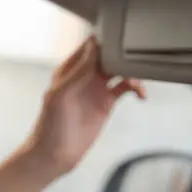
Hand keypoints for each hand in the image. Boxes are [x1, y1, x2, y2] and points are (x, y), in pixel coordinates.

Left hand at [23, 35, 144, 174]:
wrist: (54, 155)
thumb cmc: (50, 125)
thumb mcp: (61, 94)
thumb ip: (78, 71)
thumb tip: (94, 46)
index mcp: (70, 69)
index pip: (90, 47)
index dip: (105, 40)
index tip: (120, 36)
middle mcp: (85, 75)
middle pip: (109, 56)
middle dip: (123, 54)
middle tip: (136, 56)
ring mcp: (97, 88)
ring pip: (120, 71)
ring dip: (132, 72)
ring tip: (137, 82)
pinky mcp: (107, 102)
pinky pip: (126, 89)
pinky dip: (136, 88)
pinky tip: (141, 94)